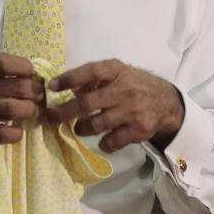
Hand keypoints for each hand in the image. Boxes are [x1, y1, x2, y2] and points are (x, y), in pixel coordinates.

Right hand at [0, 53, 45, 162]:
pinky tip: (16, 129)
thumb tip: (29, 70)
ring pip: (14, 109)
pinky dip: (16, 132)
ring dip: (29, 110)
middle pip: (17, 86)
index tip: (30, 74)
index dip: (25, 68)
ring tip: (29, 110)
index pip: (5, 62)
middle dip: (35, 91)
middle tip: (37, 95)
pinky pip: (4, 133)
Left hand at [47, 59, 183, 152]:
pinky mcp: (139, 130)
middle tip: (47, 118)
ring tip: (80, 127)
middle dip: (62, 112)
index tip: (51, 86)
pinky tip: (104, 137)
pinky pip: (110, 142)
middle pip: (86, 104)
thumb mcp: (118, 73)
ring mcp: (132, 111)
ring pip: (95, 125)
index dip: (69, 78)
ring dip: (81, 128)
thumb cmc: (134, 85)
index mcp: (118, 70)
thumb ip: (94, 78)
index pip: (91, 71)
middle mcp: (125, 89)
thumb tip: (64, 88)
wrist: (166, 102)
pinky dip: (102, 142)